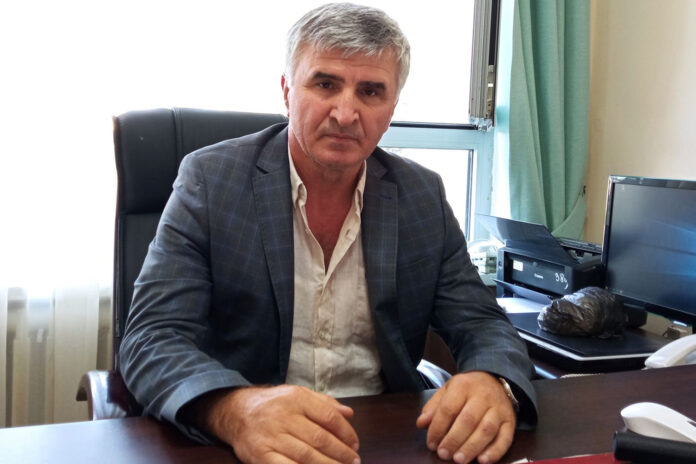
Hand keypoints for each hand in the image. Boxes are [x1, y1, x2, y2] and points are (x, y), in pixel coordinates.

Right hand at [193, 385, 360, 463]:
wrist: (235, 412)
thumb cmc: (273, 405)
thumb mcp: (297, 395)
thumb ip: (324, 403)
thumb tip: (349, 413)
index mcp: (296, 398)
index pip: (329, 417)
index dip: (346, 433)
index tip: (355, 444)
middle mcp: (283, 416)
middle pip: (320, 438)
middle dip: (341, 453)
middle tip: (354, 462)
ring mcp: (271, 437)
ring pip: (307, 456)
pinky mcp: (260, 455)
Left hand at [416, 371, 515, 463]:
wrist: (495, 378)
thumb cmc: (467, 388)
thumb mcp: (447, 390)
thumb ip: (434, 407)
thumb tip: (421, 424)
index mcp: (463, 385)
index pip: (448, 408)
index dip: (438, 428)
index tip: (431, 444)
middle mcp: (483, 396)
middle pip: (468, 420)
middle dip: (454, 440)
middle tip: (443, 454)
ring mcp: (499, 408)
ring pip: (486, 430)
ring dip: (472, 447)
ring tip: (459, 460)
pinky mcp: (510, 421)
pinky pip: (505, 438)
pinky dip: (495, 451)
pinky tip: (482, 460)